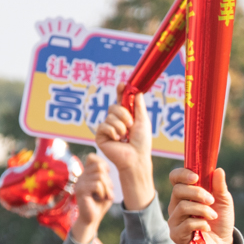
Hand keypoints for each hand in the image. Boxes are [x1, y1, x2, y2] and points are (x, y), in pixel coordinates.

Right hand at [70, 154, 114, 243]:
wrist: (91, 219)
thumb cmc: (100, 203)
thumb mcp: (106, 187)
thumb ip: (105, 176)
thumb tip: (105, 167)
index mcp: (86, 174)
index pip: (92, 157)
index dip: (103, 164)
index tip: (107, 175)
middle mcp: (81, 176)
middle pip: (99, 166)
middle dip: (108, 179)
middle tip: (107, 191)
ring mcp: (80, 183)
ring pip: (100, 177)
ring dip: (106, 188)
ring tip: (103, 197)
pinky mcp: (80, 191)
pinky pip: (97, 185)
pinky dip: (103, 193)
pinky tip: (99, 199)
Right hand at [97, 88, 154, 210]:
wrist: (136, 158)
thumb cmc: (141, 142)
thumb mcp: (142, 121)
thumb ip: (139, 106)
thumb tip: (137, 90)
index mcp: (125, 116)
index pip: (120, 100)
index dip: (120, 91)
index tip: (122, 85)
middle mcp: (114, 121)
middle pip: (113, 106)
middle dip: (124, 114)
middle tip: (131, 125)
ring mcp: (106, 128)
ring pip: (109, 116)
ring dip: (120, 126)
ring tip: (125, 136)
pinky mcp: (100, 136)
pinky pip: (103, 125)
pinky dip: (113, 132)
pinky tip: (117, 140)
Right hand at [167, 168, 234, 243]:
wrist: (223, 243)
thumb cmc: (220, 220)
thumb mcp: (223, 200)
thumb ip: (219, 186)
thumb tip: (218, 170)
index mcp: (185, 194)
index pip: (175, 178)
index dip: (182, 174)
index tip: (196, 177)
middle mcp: (175, 205)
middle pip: (178, 190)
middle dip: (197, 193)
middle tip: (211, 200)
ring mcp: (174, 220)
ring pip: (183, 207)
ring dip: (203, 210)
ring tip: (213, 216)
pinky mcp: (176, 235)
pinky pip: (187, 224)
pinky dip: (201, 224)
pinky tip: (208, 227)